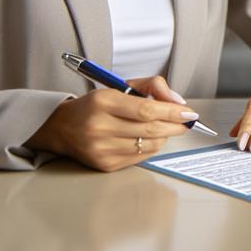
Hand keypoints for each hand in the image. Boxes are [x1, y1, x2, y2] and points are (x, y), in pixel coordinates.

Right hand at [25, 75, 198, 170]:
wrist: (62, 128)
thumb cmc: (95, 105)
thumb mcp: (119, 86)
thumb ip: (151, 87)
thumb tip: (178, 101)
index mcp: (103, 102)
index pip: (146, 110)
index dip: (172, 112)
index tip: (188, 112)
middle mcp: (100, 127)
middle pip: (150, 129)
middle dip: (175, 126)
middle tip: (186, 121)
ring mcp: (101, 149)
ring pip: (149, 145)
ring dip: (165, 136)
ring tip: (165, 128)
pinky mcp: (104, 164)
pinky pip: (140, 157)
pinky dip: (151, 147)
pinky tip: (148, 138)